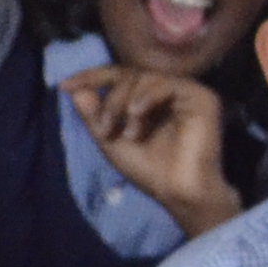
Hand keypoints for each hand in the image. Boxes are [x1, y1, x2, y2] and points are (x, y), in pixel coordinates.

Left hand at [62, 66, 238, 239]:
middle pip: (130, 74)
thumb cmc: (149, 171)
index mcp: (148, 99)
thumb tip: (73, 90)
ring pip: (145, 77)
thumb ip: (92, 115)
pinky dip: (147, 97)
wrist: (179, 192)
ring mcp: (186, 92)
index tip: (65, 85)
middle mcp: (167, 91)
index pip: (118, 76)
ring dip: (126, 102)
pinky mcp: (202, 97)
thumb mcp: (110, 141)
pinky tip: (138, 115)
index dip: (91, 77)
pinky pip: (168, 83)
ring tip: (128, 134)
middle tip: (105, 127)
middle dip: (110, 99)